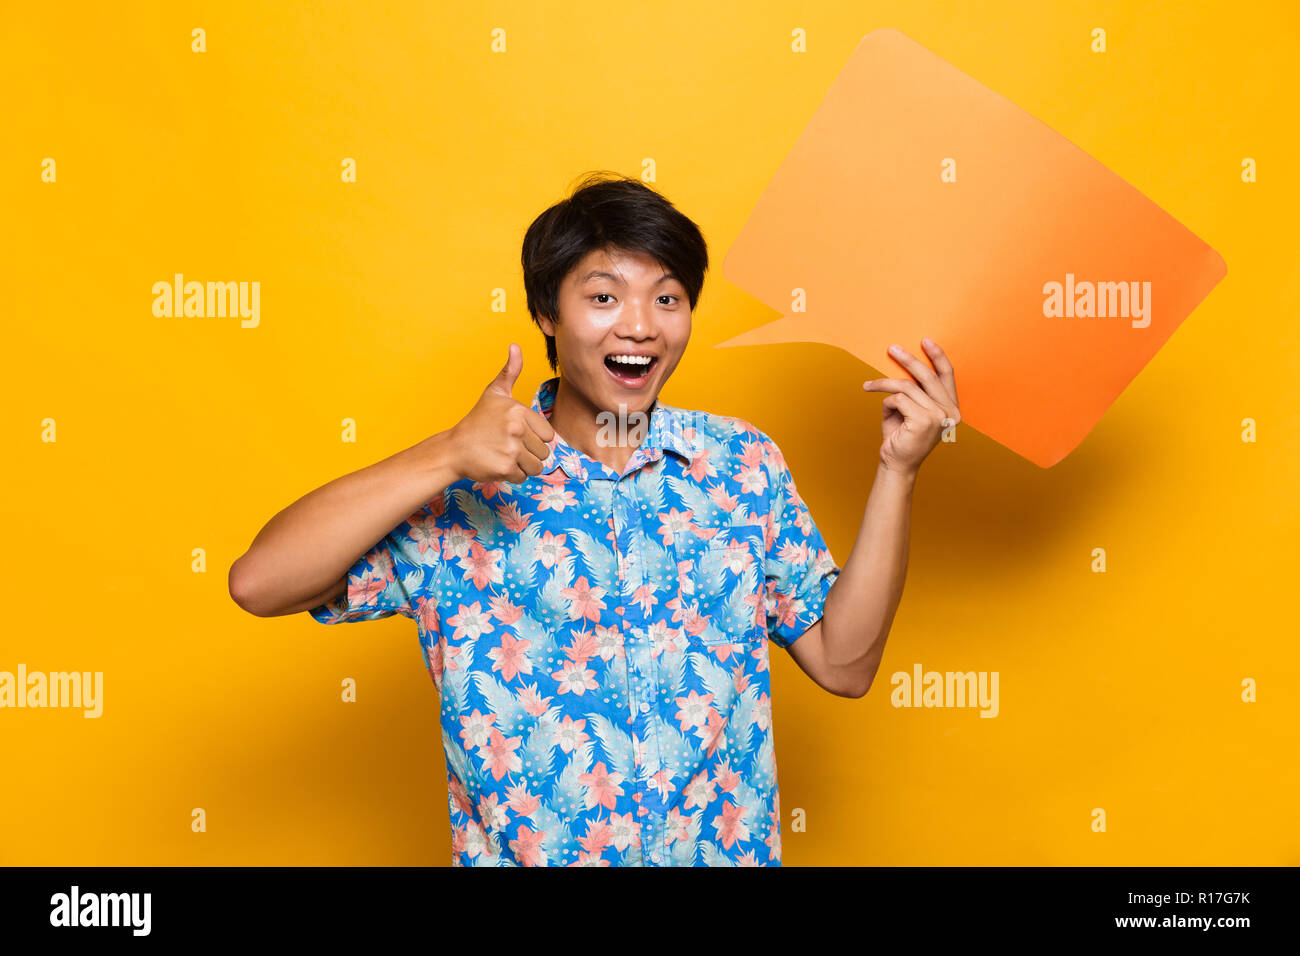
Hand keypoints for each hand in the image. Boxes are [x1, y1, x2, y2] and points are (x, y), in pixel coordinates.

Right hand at [445, 343, 557, 482]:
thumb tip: (515, 346)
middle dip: (529, 453)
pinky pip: (523, 477)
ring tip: (505, 455)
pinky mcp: (505, 468)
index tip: (516, 434)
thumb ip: (510, 371)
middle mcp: (516, 429)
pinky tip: (498, 464)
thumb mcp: (494, 394)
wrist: (454, 448)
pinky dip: (513, 475)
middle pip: (545, 452)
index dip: (535, 437)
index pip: (548, 434)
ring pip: (537, 466)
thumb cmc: (477, 422)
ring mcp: (511, 449)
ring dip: (524, 466)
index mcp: (518, 411)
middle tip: (508, 446)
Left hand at [861, 338, 960, 475]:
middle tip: (892, 349)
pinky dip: (887, 403)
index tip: (925, 341)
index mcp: (951, 408)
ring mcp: (939, 416)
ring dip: (884, 385)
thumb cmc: (901, 436)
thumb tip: (904, 363)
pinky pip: (898, 399)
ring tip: (869, 386)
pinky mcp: (923, 420)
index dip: (937, 357)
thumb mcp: (910, 408)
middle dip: (908, 359)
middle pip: (927, 376)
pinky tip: (886, 415)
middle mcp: (950, 412)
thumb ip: (913, 390)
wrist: (896, 463)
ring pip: (907, 386)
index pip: (947, 376)